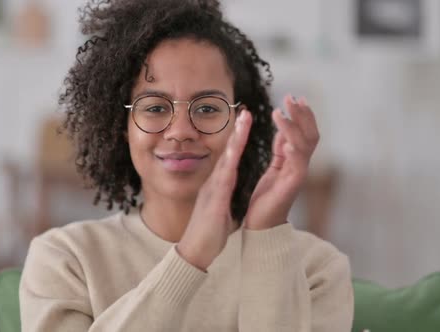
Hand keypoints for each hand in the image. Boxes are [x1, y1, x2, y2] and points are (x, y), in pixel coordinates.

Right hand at [177, 110, 251, 269]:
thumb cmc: (208, 234)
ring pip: (226, 161)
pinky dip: (230, 165)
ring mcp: (212, 191)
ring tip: (244, 122)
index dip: (238, 139)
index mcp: (218, 185)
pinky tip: (234, 153)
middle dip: (237, 131)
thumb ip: (221, 196)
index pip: (230, 157)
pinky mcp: (213, 203)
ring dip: (235, 140)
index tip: (245, 122)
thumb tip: (226, 187)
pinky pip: (223, 181)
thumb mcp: (218, 209)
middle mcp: (214, 184)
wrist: (193, 252)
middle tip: (246, 111)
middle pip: (228, 153)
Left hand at [244, 95, 319, 229]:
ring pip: (304, 146)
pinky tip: (287, 141)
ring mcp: (298, 175)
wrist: (260, 225)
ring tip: (279, 113)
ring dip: (292, 127)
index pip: (305, 132)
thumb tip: (284, 130)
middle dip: (302, 115)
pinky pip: (297, 166)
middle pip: (310, 134)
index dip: (302, 115)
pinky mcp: (291, 186)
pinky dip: (294, 151)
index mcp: (295, 161)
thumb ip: (281, 150)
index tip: (295, 97)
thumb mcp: (274, 168)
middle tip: (291, 97)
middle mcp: (301, 166)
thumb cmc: (266, 198)